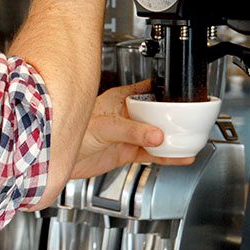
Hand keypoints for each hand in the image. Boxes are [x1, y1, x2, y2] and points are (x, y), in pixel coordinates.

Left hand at [70, 81, 194, 178]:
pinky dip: (167, 157)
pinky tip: (180, 157)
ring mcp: (127, 135)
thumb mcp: (105, 127)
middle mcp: (126, 115)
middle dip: (174, 119)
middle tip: (193, 122)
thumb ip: (132, 131)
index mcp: (120, 99)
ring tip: (192, 141)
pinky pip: (152, 154)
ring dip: (173, 139)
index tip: (184, 95)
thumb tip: (156, 135)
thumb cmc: (68, 130)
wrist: (56, 159)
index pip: (148, 90)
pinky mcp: (126, 152)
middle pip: (157, 115)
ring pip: (157, 135)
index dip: (166, 92)